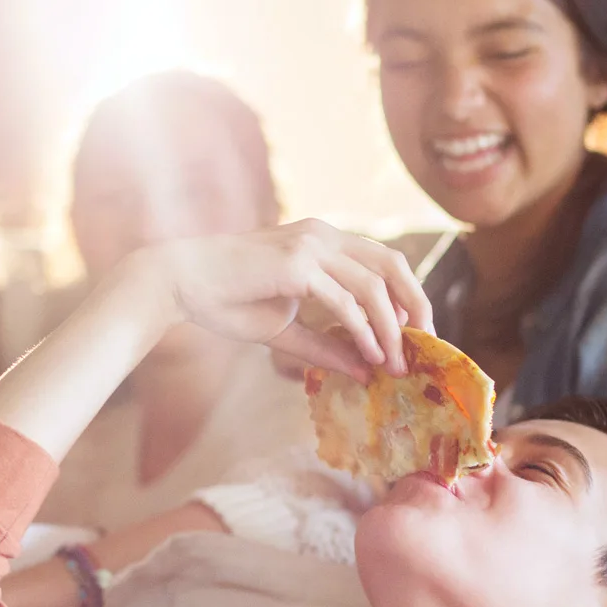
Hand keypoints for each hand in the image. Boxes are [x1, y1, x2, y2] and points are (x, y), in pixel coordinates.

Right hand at [137, 219, 434, 381]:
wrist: (180, 282)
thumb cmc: (226, 301)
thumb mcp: (286, 329)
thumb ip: (326, 346)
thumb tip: (366, 371)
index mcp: (323, 241)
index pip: (383, 262)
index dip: (407, 297)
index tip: (417, 336)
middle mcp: (324, 235)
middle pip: (394, 265)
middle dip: (417, 307)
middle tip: (426, 346)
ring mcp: (311, 246)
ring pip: (374, 286)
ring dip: (391, 328)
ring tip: (397, 362)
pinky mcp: (298, 264)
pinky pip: (346, 301)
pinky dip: (364, 331)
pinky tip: (371, 355)